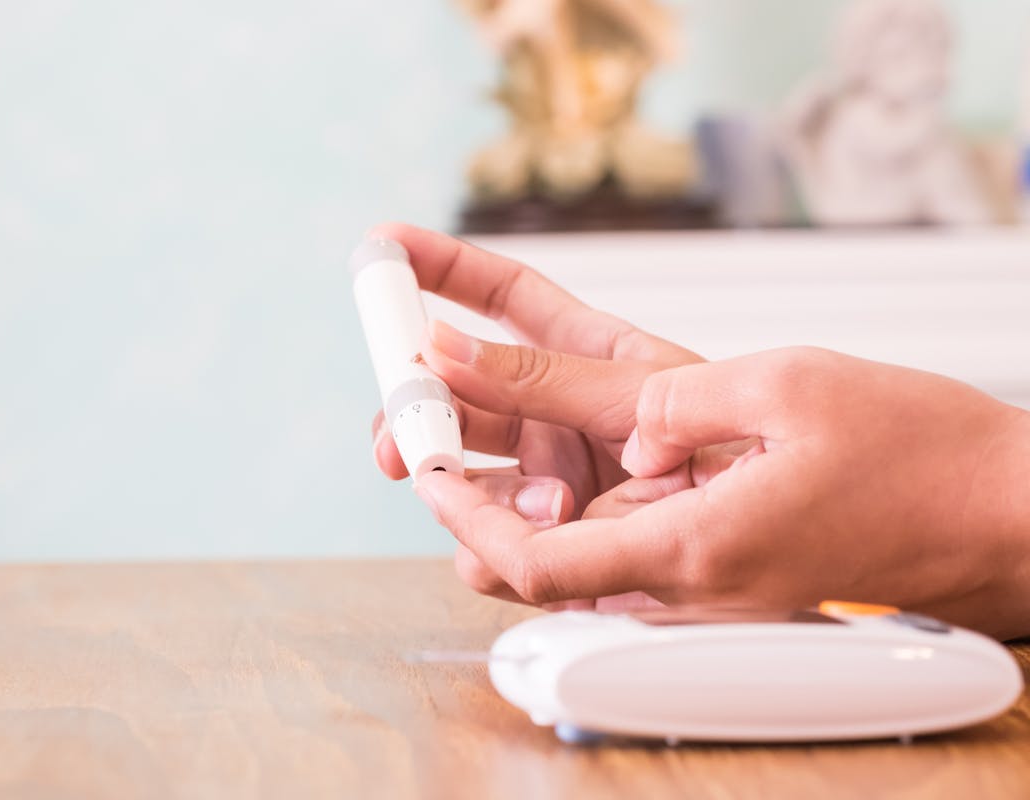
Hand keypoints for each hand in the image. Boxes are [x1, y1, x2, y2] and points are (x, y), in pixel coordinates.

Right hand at [365, 223, 700, 602]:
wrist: (770, 538)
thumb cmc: (728, 451)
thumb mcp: (636, 394)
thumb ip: (537, 377)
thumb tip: (439, 345)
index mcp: (580, 356)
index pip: (500, 296)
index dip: (440, 266)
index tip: (382, 246)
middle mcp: (550, 414)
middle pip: (452, 395)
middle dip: (413, 412)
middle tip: (400, 434)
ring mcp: (544, 477)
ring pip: (456, 474)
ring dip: (460, 486)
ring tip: (536, 496)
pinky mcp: (546, 541)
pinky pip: (486, 544)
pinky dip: (495, 543)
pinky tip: (547, 533)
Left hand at [413, 347, 1029, 639]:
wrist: (999, 512)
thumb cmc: (918, 454)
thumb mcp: (786, 387)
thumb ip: (677, 403)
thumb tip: (610, 419)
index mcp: (693, 549)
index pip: (533, 563)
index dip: (462, 517)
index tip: (429, 465)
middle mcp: (692, 590)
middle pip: (543, 571)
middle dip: (478, 507)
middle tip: (444, 438)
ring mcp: (712, 594)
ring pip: (582, 567)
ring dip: (527, 510)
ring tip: (494, 436)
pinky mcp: (731, 580)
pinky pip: (632, 560)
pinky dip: (588, 515)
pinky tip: (581, 460)